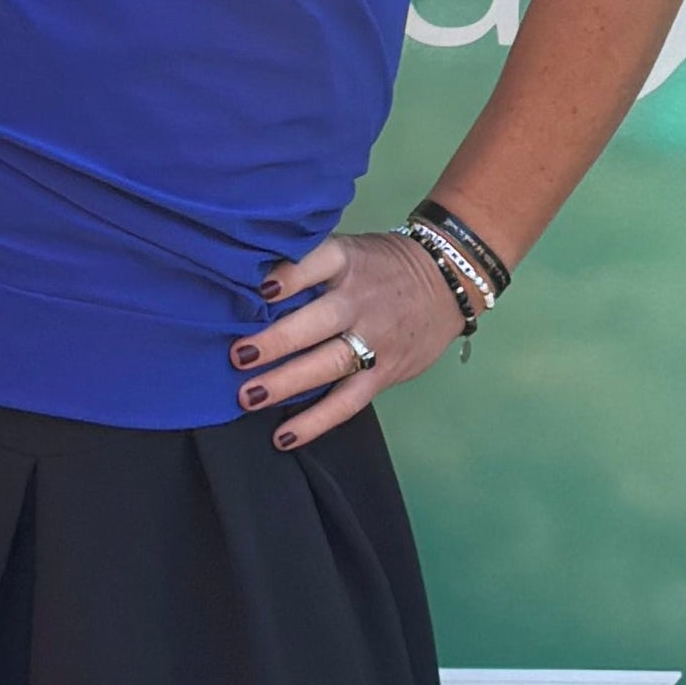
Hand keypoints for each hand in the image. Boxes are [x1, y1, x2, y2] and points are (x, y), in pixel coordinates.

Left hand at [226, 231, 479, 450]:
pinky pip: (347, 401)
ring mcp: (374, 339)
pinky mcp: (384, 373)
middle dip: (276, 341)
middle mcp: (358, 300)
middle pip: (316, 322)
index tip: (255, 291)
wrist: (447, 282)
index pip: (314, 265)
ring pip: (329, 365)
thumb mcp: (350, 248)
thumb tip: (250, 284)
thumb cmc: (381, 263)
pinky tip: (283, 436)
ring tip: (248, 397)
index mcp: (347, 260)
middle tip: (237, 356)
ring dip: (287, 383)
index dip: (286, 278)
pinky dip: (316, 421)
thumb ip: (310, 263)